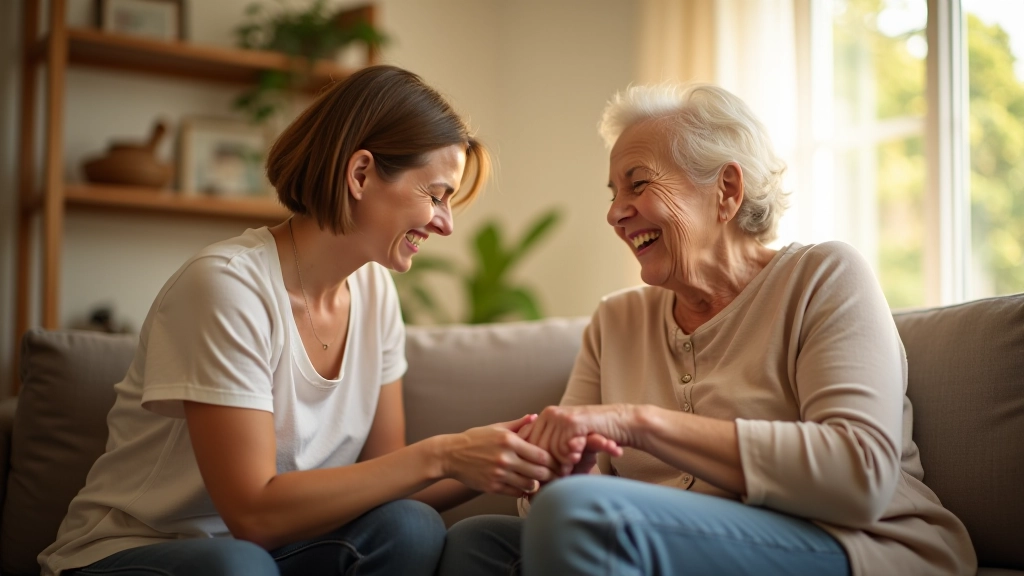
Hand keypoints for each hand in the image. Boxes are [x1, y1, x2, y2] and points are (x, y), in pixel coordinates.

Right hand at [442, 414, 557, 496]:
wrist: (451, 455)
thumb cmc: (475, 439)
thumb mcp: (496, 428)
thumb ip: (518, 424)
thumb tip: (535, 416)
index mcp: (509, 441)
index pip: (541, 454)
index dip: (552, 461)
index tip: (556, 463)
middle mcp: (506, 458)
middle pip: (539, 472)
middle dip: (549, 475)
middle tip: (555, 476)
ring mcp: (499, 474)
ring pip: (529, 485)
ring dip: (536, 484)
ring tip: (540, 482)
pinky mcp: (492, 487)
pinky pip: (516, 493)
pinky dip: (523, 491)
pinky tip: (524, 487)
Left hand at [524, 405, 630, 473]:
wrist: (619, 423)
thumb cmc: (592, 440)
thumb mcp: (567, 450)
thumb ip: (549, 460)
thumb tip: (528, 490)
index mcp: (544, 418)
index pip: (526, 442)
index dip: (534, 462)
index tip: (547, 474)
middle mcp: (549, 414)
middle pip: (535, 448)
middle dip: (548, 465)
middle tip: (561, 473)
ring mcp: (559, 415)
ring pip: (548, 449)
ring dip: (559, 463)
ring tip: (570, 465)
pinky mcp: (572, 421)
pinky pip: (562, 447)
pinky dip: (568, 457)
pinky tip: (576, 457)